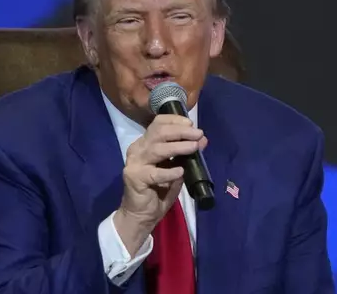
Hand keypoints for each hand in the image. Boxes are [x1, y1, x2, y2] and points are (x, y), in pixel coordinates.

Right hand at [113, 114, 207, 255]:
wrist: (142, 215)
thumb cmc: (158, 192)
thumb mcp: (176, 170)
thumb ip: (186, 155)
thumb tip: (202, 139)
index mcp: (145, 144)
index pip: (158, 123)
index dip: (175, 120)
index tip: (191, 123)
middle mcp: (137, 149)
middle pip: (158, 132)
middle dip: (180, 131)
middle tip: (198, 134)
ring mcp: (134, 163)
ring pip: (157, 148)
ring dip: (178, 147)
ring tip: (194, 147)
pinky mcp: (135, 178)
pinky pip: (155, 173)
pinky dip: (169, 171)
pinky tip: (180, 171)